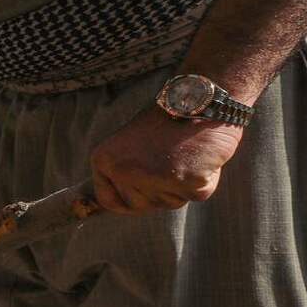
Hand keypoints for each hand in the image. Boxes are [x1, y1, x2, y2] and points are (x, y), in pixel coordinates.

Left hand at [88, 107, 244, 213]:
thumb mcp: (130, 145)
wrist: (196, 101)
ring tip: (184, 155)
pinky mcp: (184, 182)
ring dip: (181, 186)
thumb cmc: (165, 121)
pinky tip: (201, 157)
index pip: (108, 200)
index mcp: (103, 161)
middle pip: (140, 206)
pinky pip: (195, 195)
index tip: (140, 195)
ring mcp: (153, 179)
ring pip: (170, 204)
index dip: (125, 203)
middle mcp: (122, 171)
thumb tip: (118, 205)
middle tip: (169, 160)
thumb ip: (123, 172)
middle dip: (157, 192)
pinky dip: (203, 180)